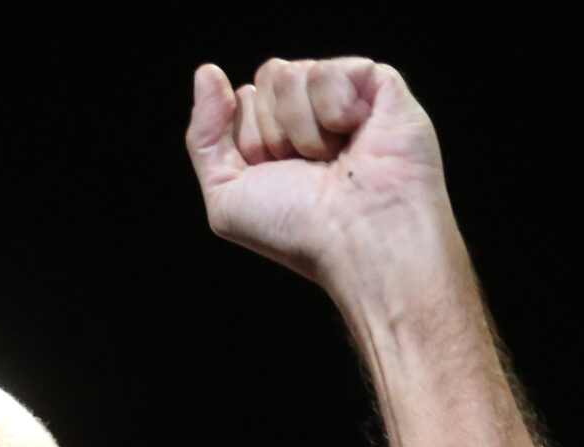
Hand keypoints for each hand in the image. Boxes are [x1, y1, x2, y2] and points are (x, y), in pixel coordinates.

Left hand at [184, 58, 458, 305]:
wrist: (357, 239)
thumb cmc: (296, 229)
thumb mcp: (226, 195)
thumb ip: (204, 136)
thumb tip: (206, 72)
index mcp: (276, 136)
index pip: (241, 100)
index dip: (249, 140)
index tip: (276, 176)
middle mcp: (309, 113)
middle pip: (266, 78)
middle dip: (273, 131)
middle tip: (308, 168)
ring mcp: (345, 96)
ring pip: (292, 73)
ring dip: (302, 129)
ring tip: (333, 159)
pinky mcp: (379, 86)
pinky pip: (329, 71)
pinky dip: (335, 111)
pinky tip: (357, 137)